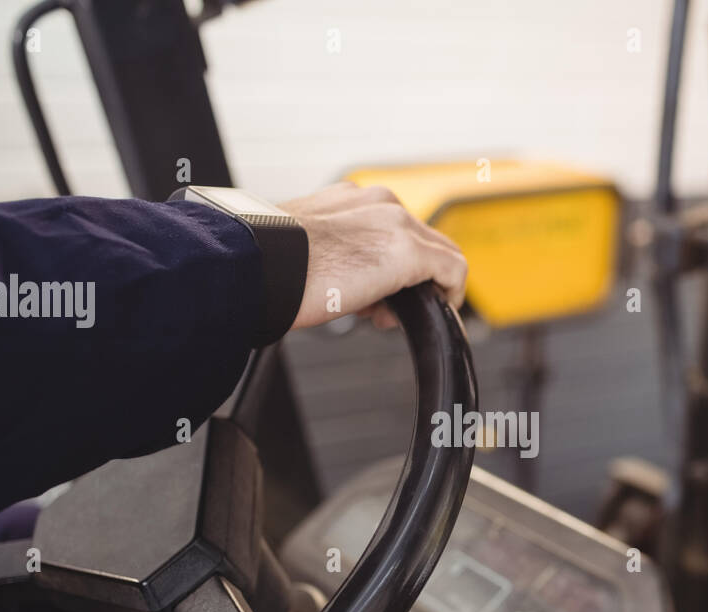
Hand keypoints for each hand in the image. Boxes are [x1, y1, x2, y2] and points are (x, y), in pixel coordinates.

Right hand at [280, 183, 467, 330]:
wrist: (255, 268)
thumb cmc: (266, 266)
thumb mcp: (300, 250)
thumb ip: (331, 254)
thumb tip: (341, 282)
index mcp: (349, 199)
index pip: (393, 229)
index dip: (390, 269)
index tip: (370, 296)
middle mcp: (377, 202)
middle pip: (423, 241)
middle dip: (409, 281)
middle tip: (380, 312)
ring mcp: (395, 223)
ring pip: (441, 255)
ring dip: (424, 290)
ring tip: (387, 316)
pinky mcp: (408, 251)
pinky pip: (452, 272)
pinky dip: (448, 296)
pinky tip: (429, 316)